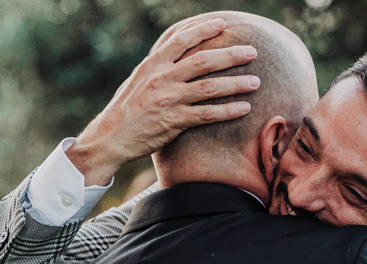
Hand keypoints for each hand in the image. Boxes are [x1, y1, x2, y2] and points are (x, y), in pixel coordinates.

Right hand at [69, 17, 260, 185]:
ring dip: (235, 84)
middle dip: (230, 55)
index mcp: (153, 64)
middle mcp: (161, 78)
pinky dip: (227, 111)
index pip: (181, 40)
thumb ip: (160, 66)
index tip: (222, 24)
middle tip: (252, 52)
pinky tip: (245, 109)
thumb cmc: (128, 108)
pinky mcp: (174, 122)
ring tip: (256, 82)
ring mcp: (168, 100)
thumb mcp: (140, 79)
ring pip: (209, 88)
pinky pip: (207, 115)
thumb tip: (179, 53)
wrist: (111, 137)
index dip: (202, 30)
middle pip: (202, 61)